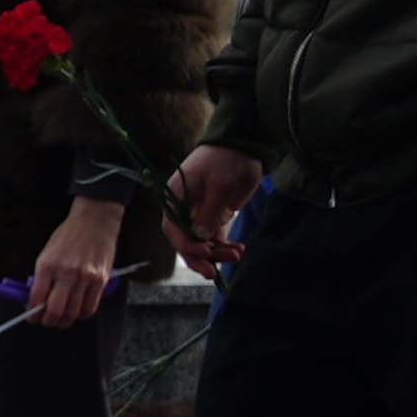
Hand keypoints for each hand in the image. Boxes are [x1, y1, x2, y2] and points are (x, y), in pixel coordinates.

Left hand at [25, 191, 129, 327]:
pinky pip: (91, 307)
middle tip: (47, 322)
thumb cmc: (68, 236)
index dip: (33, 313)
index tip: (32, 317)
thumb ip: (42, 276)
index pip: (37, 298)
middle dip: (49, 321)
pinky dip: (82, 315)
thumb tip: (36, 299)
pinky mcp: (101, 281)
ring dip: (65, 321)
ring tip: (62, 319)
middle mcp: (66, 273)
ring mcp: (85, 278)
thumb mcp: (47, 253)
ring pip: (74, 313)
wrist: (94, 222)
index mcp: (47, 265)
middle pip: (56, 310)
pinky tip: (77, 312)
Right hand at [170, 142, 265, 270]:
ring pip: (201, 241)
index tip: (205, 252)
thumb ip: (208, 212)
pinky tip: (238, 249)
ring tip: (237, 255)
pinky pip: (214, 236)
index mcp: (176, 196)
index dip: (185, 244)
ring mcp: (199, 211)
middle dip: (199, 256)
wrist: (244, 145)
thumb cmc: (227, 160)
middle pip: (184, 239)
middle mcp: (184, 207)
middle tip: (215, 271)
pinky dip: (224, 246)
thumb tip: (198, 238)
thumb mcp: (220, 185)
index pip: (172, 228)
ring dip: (216, 253)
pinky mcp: (215, 214)